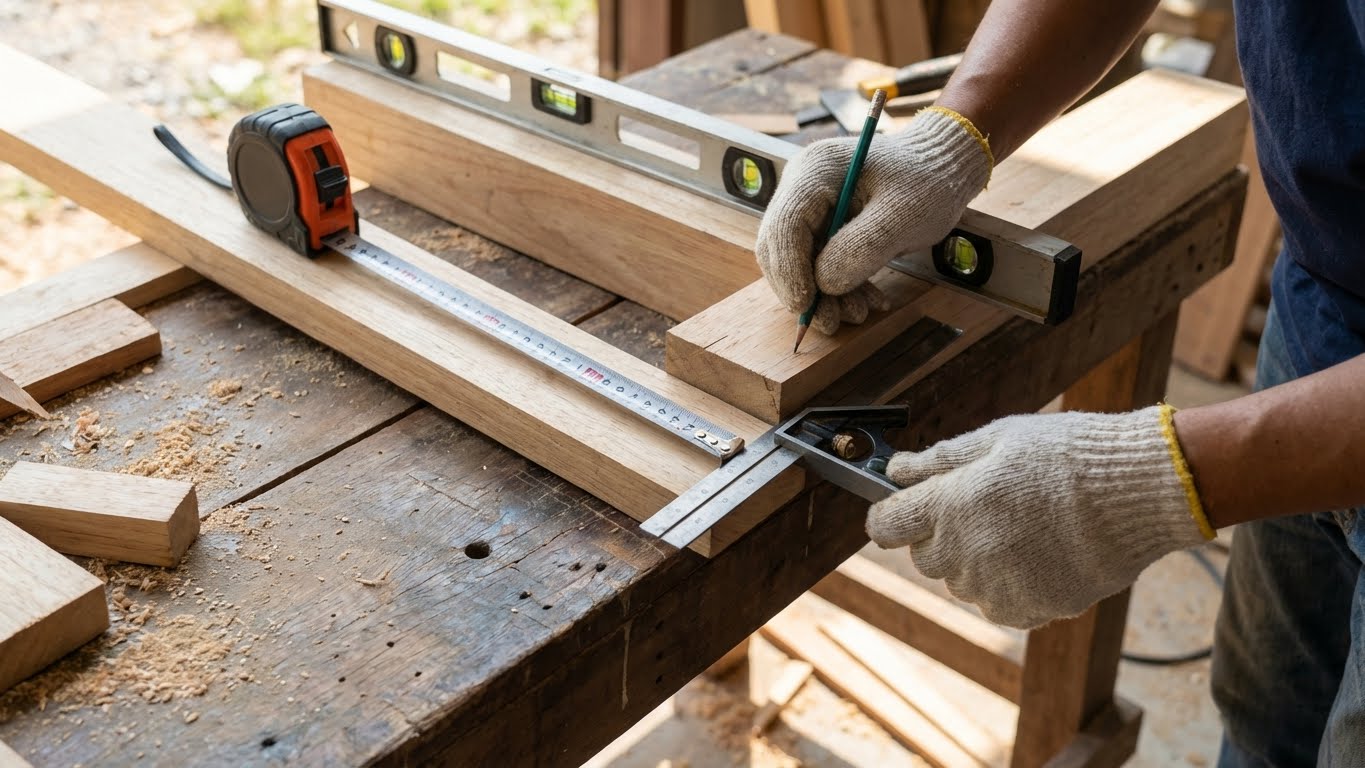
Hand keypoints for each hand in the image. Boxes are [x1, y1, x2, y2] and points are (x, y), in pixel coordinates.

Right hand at [756, 108, 991, 335]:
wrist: (941, 166)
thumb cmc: (928, 183)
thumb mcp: (903, 216)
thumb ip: (862, 248)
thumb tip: (824, 284)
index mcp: (816, 170)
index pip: (786, 224)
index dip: (790, 269)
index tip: (806, 306)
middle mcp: (802, 184)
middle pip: (780, 246)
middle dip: (803, 289)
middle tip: (831, 322)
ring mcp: (809, 204)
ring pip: (797, 260)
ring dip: (823, 294)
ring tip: (859, 313)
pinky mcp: (821, 222)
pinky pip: (816, 262)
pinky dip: (837, 285)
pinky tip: (865, 300)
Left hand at [867, 406, 1214, 628]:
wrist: (1138, 493)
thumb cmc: (1068, 455)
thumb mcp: (998, 438)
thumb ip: (941, 459)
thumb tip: (898, 469)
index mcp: (949, 506)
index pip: (884, 525)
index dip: (890, 514)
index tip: (902, 506)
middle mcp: (964, 554)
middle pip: (924, 556)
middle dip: (940, 534)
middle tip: (981, 506)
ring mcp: (997, 587)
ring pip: (962, 582)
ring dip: (977, 560)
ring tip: (1023, 527)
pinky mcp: (1031, 609)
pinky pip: (999, 603)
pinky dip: (1009, 584)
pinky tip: (1039, 554)